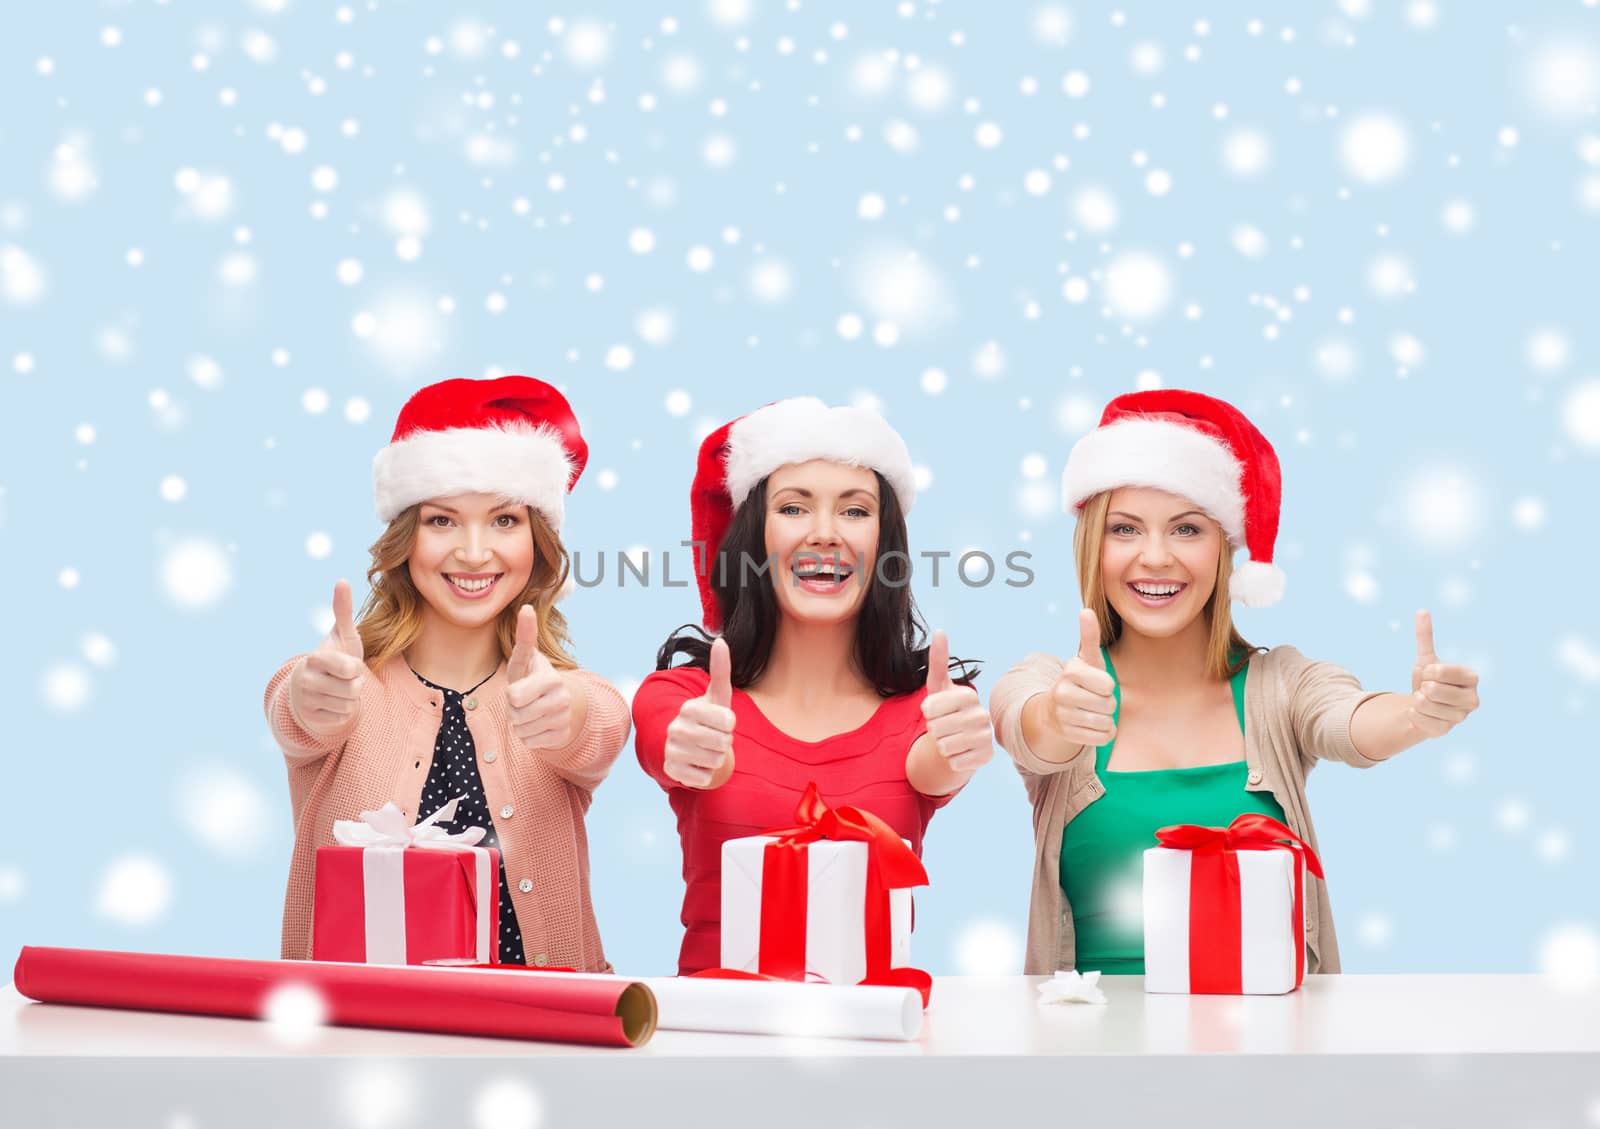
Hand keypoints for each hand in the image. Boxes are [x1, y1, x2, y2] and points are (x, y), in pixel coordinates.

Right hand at [288, 579, 366, 737]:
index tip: (347, 665)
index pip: (349, 669)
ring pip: (349, 705)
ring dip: (351, 699)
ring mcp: (306, 701)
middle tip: (345, 679)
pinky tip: (333, 703)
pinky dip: (343, 712)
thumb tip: (343, 580)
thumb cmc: (335, 658)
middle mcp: (305, 681)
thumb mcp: (343, 635)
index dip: (355, 669)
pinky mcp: (310, 719)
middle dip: (356, 684)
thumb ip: (343, 610)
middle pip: (353, 689)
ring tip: (339, 689)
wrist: (313, 687)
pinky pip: (342, 718)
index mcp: (314, 659)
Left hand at [507, 604, 573, 750]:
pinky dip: (529, 736)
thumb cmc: (534, 678)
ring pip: (521, 730)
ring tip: (531, 711)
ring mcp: (563, 718)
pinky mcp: (562, 735)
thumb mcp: (526, 660)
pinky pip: (530, 742)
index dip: (512, 694)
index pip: (515, 696)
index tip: (521, 688)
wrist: (563, 702)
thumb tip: (526, 607)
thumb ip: (525, 636)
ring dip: (520, 723)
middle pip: (515, 715)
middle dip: (513, 710)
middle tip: (524, 701)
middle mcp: (560, 698)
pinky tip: (539, 724)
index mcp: (551, 679)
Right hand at [663, 637, 735, 788]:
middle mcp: (676, 728)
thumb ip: (721, 670)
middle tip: (715, 738)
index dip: (730, 724)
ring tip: (706, 750)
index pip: (728, 721)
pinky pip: (704, 778)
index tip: (722, 721)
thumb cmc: (710, 718)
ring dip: (716, 759)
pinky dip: (706, 774)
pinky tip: (698, 764)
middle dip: (725, 743)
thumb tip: (720, 640)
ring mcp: (672, 750)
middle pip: (723, 743)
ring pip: (715, 761)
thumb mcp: (718, 696)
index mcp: (689, 708)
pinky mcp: (673, 771)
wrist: (690, 745)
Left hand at [919, 630, 993, 774]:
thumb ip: (938, 660)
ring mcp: (986, 737)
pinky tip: (959, 752)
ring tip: (950, 738)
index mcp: (968, 695)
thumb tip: (940, 630)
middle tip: (944, 727)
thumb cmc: (945, 711)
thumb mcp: (938, 686)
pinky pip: (953, 762)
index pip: (929, 708)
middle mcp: (982, 715)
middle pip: (935, 729)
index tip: (935, 711)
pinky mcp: (986, 757)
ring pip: (944, 747)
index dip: (926, 712)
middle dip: (933, 730)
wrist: (958, 740)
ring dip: (941, 745)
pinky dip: (951, 760)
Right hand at [1048, 609, 1117, 748]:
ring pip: (1105, 722)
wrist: (1053, 709)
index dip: (1108, 686)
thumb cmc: (1080, 681)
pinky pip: (1101, 738)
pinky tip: (1091, 725)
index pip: (1108, 685)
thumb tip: (1086, 610)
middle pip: (1109, 705)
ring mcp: (1063, 716)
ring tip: (1093, 712)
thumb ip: (1089, 636)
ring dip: (1106, 719)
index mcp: (1070, 672)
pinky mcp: (1067, 735)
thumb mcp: (1086, 659)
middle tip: (1094, 699)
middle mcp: (1062, 693)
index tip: (1096, 683)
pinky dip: (1103, 733)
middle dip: (1108, 703)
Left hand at [1407, 610, 1479, 738]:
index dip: (1430, 671)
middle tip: (1426, 688)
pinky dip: (1412, 713)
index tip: (1429, 672)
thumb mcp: (1425, 657)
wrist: (1421, 706)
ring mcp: (1460, 717)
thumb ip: (1425, 636)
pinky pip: (1419, 720)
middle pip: (1435, 690)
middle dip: (1423, 687)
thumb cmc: (1428, 680)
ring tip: (1423, 699)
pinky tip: (1418, 711)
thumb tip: (1422, 610)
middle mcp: (1472, 700)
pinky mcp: (1445, 731)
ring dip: (1416, 700)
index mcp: (1471, 679)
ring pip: (1426, 705)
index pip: (1446, 672)